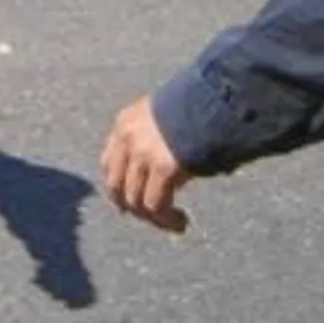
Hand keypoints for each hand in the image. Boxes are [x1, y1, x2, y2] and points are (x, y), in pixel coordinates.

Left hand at [100, 95, 192, 234]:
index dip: (118, 186)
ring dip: (155, 218)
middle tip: (154, 218)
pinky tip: (182, 222)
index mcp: (125, 121)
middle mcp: (127, 137)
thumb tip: (160, 176)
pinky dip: (167, 219)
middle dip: (132, 207)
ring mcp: (143, 153)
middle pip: (116, 185)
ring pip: (135, 200)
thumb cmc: (199, 107)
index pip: (108, 162)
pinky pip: (156, 205)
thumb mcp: (165, 117)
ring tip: (177, 223)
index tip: (129, 203)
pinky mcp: (162, 167)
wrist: (215, 98)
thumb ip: (155, 141)